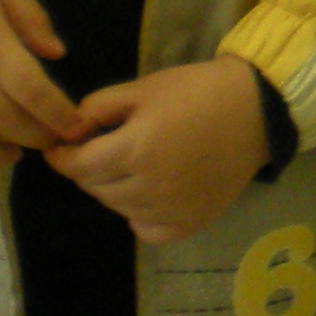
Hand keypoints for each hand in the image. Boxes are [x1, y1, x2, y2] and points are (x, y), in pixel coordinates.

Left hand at [47, 59, 273, 245]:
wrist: (255, 110)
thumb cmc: (198, 91)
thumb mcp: (145, 87)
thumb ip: (100, 107)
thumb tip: (70, 131)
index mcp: (136, 149)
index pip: (78, 166)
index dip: (63, 157)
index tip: (60, 149)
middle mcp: (149, 187)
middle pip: (95, 188)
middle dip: (90, 168)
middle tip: (106, 148)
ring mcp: (170, 211)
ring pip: (118, 207)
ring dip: (115, 188)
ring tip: (134, 164)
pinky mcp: (188, 225)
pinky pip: (144, 229)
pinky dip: (139, 214)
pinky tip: (152, 190)